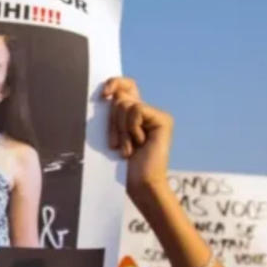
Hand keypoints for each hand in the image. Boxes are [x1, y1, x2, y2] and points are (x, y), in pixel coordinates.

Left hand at [102, 77, 174, 204]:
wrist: (139, 183)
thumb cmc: (120, 165)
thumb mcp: (111, 134)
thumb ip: (112, 113)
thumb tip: (109, 94)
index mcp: (133, 114)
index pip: (125, 85)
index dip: (114, 83)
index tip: (103, 95)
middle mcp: (146, 112)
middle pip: (120, 97)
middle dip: (112, 122)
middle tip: (117, 144)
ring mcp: (156, 115)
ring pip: (126, 105)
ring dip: (121, 130)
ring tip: (128, 148)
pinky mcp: (163, 120)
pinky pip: (137, 110)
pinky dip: (131, 128)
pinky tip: (139, 144)